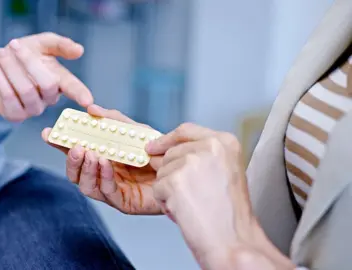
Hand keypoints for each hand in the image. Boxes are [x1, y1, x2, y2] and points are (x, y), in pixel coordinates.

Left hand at [0, 32, 92, 121]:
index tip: (88, 101)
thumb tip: (79, 50)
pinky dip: (2, 79)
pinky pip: (10, 98)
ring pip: (27, 90)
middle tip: (14, 44)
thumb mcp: (42, 44)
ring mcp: (34, 109)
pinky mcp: (16, 115)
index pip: (74, 88)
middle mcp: (50, 98)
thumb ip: (59, 44)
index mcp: (61, 81)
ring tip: (1, 53)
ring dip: (12, 68)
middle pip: (48, 84)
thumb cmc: (25, 55)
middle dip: (29, 61)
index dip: (81, 94)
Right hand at [42, 105, 162, 214]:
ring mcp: (112, 190)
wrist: (181, 168)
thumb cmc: (159, 152)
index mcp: (102, 157)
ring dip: (84, 168)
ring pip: (86, 185)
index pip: (77, 151)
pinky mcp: (124, 202)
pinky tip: (105, 163)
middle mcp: (103, 174)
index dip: (61, 142)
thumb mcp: (136, 131)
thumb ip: (115, 121)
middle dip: (70, 158)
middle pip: (76, 172)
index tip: (49, 132)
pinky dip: (103, 177)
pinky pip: (107, 192)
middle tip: (73, 145)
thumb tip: (91, 109)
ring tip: (89, 153)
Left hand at [146, 123, 294, 269]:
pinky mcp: (175, 180)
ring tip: (193, 204)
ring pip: (162, 172)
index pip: (186, 131)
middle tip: (191, 195)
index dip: (166, 139)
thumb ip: (201, 157)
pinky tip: (185, 211)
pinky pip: (157, 189)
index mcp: (225, 142)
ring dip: (169, 191)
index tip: (153, 146)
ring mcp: (191, 162)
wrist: (233, 240)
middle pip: (171, 153)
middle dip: (171, 174)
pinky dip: (166, 204)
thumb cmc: (230, 215)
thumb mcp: (225, 171)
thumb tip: (164, 154)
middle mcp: (209, 146)